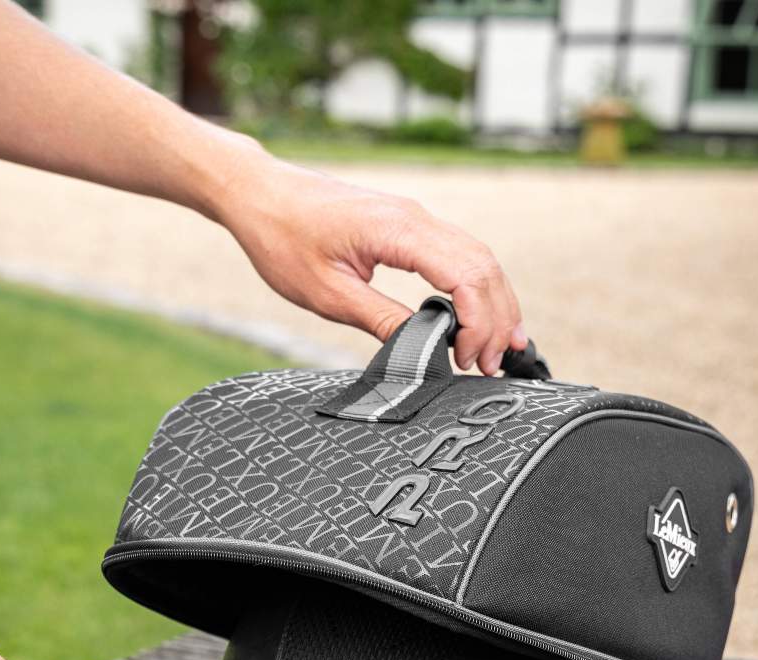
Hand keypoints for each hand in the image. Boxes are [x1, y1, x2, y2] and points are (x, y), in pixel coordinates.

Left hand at [219, 154, 524, 376]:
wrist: (260, 194)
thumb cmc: (283, 237)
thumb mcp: (328, 295)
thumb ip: (381, 320)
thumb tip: (420, 348)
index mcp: (398, 231)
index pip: (466, 276)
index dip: (480, 323)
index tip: (471, 360)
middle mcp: (416, 218)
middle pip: (484, 268)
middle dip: (497, 321)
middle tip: (492, 367)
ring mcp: (415, 219)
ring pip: (478, 260)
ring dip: (494, 306)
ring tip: (496, 349)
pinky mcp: (408, 227)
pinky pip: (460, 256)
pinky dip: (476, 289)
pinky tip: (479, 317)